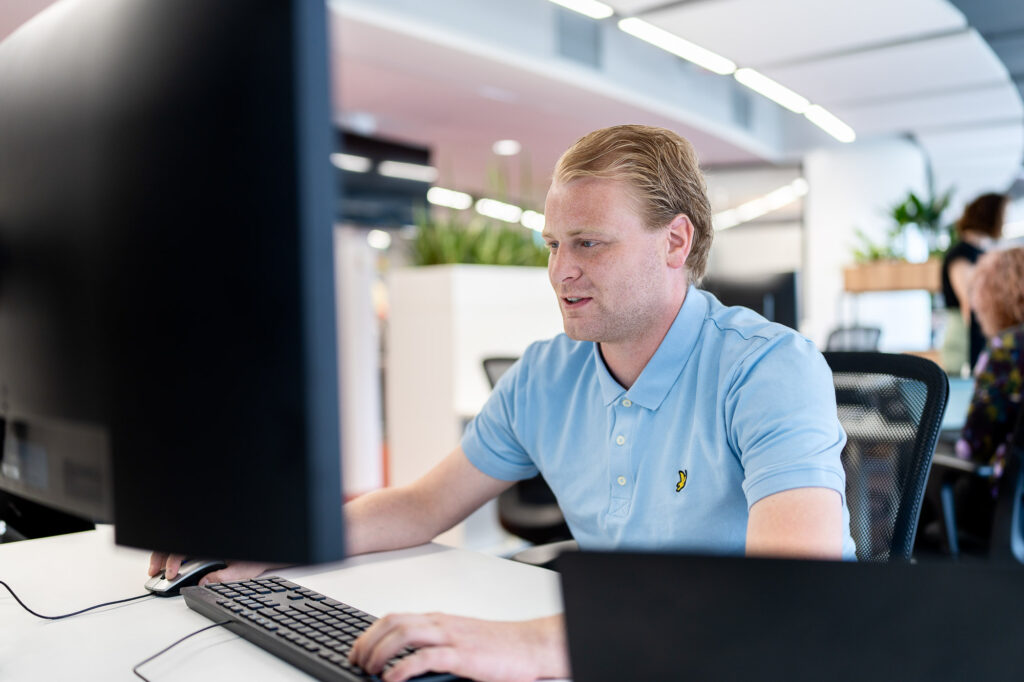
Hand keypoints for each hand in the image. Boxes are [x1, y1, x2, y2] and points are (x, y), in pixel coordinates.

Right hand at [147, 552, 282, 585]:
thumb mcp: (242, 569)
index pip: (184, 548)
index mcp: (211, 544)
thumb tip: (203, 583)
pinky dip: (174, 554)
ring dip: (165, 554)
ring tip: (158, 569)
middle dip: (161, 556)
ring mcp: (204, 541)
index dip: (173, 561)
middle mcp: (206, 540)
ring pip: (177, 543)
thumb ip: (222, 576)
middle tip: (155, 573)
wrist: (268, 549)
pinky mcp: (204, 545)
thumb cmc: (257, 556)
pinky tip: (170, 564)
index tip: (171, 575)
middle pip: (176, 543)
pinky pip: (185, 546)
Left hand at [348, 612, 567, 681]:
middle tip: (357, 662)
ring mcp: (451, 638)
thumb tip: (404, 661)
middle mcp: (441, 624)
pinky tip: (392, 678)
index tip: (357, 650)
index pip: (394, 618)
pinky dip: (403, 667)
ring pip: (404, 635)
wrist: (530, 645)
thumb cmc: (498, 646)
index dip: (370, 633)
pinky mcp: (462, 656)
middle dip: (368, 642)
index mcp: (439, 620)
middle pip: (393, 623)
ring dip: (380, 652)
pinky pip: (425, 657)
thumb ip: (434, 645)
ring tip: (370, 670)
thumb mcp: (460, 640)